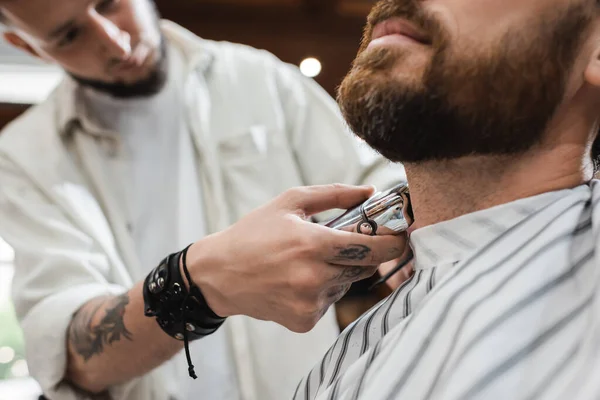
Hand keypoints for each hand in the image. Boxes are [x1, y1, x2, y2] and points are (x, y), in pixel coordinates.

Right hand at [187, 184, 406, 332]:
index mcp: (312, 244)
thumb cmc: (254, 233)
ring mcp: (310, 303)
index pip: (371, 247)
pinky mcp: (305, 321)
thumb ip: (334, 195)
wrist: (220, 273)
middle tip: (349, 242)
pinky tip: (298, 280)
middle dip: (364, 254)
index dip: (393, 242)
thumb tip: (370, 193)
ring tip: (309, 261)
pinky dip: (323, 290)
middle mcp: (314, 277)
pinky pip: (329, 302)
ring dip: (340, 272)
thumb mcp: (290, 202)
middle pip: (365, 268)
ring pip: (347, 285)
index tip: (401, 237)